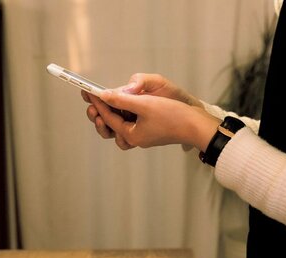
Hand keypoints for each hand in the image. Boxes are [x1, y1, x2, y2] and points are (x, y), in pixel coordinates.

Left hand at [86, 88, 219, 150]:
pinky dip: (123, 117)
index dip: (98, 103)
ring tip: (103, 105)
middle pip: (110, 128)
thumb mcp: (145, 104)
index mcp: (131, 135)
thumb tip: (103, 95)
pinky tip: (123, 106)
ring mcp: (143, 135)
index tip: (89, 91)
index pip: (108, 117)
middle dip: (99, 114)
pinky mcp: (150, 130)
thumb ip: (122, 99)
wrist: (197, 126)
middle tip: (91, 102)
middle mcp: (135, 138)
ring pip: (119, 129)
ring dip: (110, 117)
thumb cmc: (174, 116)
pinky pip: (130, 125)